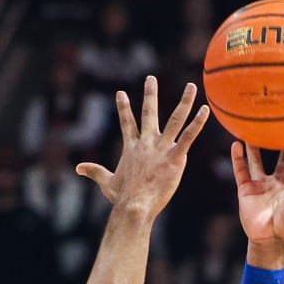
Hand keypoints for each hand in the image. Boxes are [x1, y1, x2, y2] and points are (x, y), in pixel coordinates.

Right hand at [75, 77, 208, 219]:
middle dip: (150, 95)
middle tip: (151, 78)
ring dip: (184, 102)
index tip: (120, 93)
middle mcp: (146, 143)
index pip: (126, 123)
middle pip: (149, 113)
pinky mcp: (175, 157)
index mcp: (131, 148)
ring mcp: (161, 148)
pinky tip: (205, 110)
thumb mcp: (106, 182)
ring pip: (175, 120)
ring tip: (191, 87)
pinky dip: (197, 123)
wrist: (134, 205)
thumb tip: (78, 168)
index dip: (123, 107)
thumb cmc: (122, 197)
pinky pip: (188, 137)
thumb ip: (94, 171)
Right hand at [233, 139, 283, 268]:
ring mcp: (261, 185)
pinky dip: (238, 158)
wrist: (269, 241)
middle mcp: (278, 181)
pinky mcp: (246, 190)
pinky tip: (236, 144)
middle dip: (283, 141)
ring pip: (258, 159)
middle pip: (282, 156)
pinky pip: (241, 171)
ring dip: (255, 145)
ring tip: (253, 127)